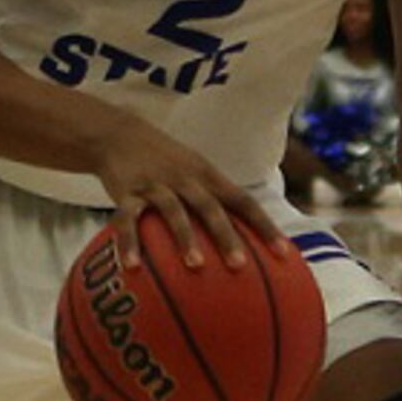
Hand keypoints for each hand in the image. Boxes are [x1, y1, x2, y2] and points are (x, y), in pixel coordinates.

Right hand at [82, 118, 276, 273]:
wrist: (118, 133)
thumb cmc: (166, 163)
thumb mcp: (196, 172)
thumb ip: (217, 202)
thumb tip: (246, 243)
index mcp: (209, 177)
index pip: (243, 201)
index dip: (264, 226)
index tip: (283, 254)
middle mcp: (186, 179)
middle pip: (211, 208)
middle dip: (227, 237)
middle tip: (240, 265)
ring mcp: (156, 185)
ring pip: (174, 211)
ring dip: (185, 238)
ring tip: (195, 266)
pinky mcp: (126, 192)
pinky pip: (127, 219)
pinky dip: (129, 243)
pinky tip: (132, 267)